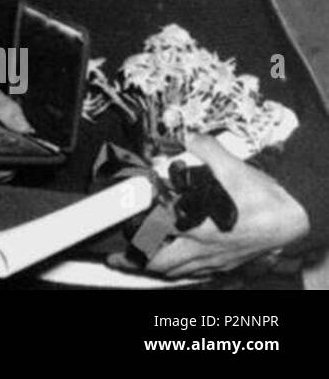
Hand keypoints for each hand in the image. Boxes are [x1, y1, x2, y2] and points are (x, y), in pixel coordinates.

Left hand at [110, 133, 309, 279]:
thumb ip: (205, 148)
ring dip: (156, 266)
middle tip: (117, 254)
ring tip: (138, 260)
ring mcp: (215, 261)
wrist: (294, 220)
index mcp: (198, 226)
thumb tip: (188, 135)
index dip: (134, 225)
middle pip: (159, 262)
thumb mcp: (233, 167)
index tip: (120, 217)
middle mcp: (203, 248)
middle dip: (135, 259)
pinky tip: (176, 265)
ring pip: (177, 272)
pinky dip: (182, 272)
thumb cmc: (264, 200)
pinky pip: (197, 275)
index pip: (154, 230)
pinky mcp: (226, 265)